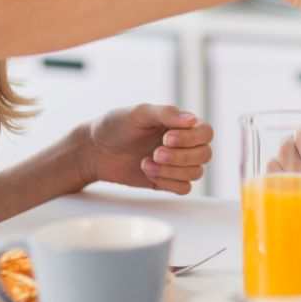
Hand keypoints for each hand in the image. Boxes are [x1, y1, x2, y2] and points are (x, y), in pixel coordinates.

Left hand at [86, 104, 213, 195]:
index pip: (206, 133)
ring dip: (172, 170)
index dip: (192, 138)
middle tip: (156, 152)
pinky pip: (184, 188)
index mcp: (180, 123)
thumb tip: (193, 120)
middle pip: (205, 154)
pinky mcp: (167, 181)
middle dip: (181, 156)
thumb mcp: (139, 113)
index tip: (167, 138)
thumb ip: (166, 113)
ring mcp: (176, 164)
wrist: (94, 151)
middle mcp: (183, 143)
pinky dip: (168, 182)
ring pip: (196, 173)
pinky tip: (149, 172)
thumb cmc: (115, 126)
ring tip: (147, 162)